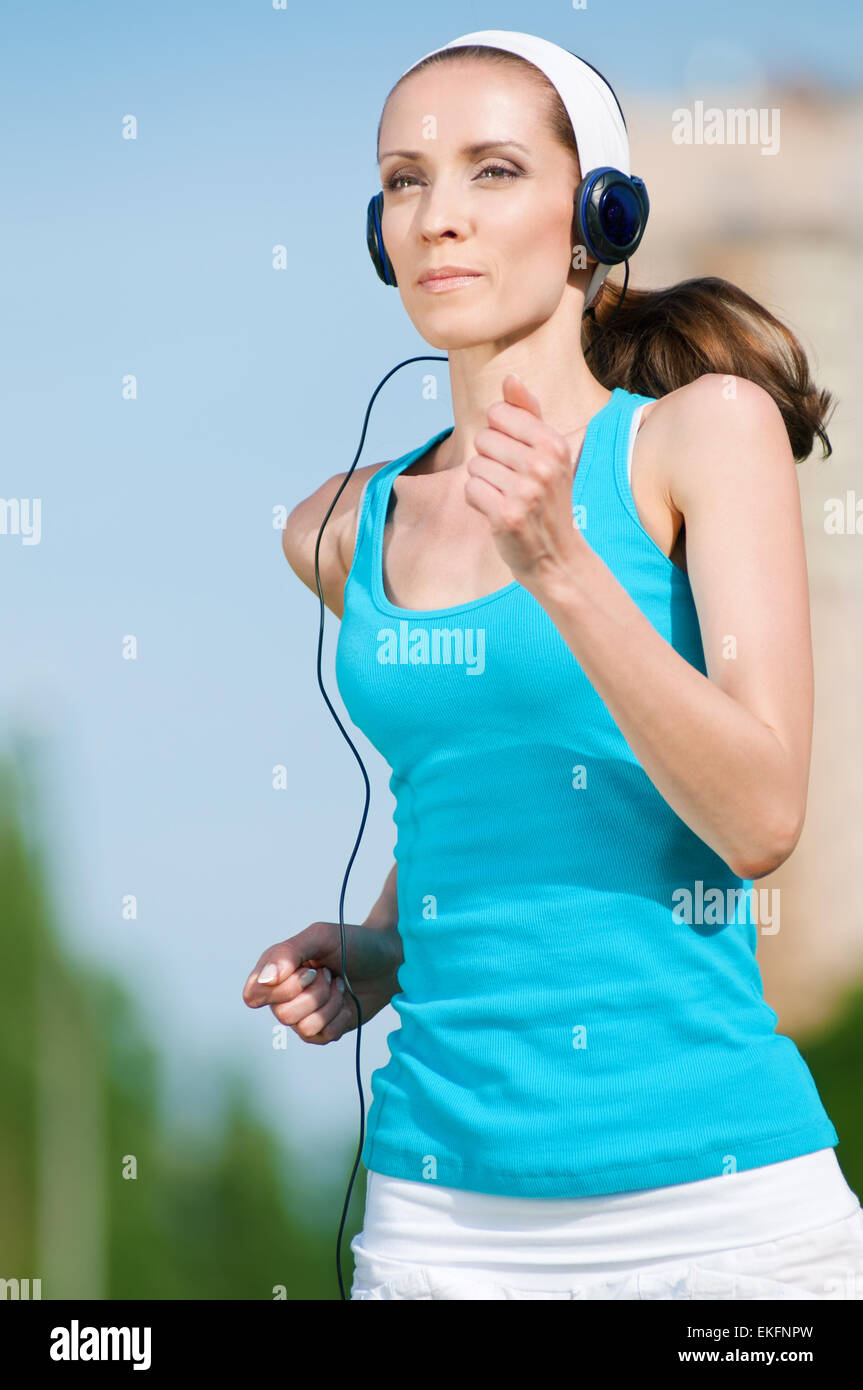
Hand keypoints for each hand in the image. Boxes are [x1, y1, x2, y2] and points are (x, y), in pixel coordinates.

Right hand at [242, 920, 401, 1045]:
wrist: (388, 960)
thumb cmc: (353, 943)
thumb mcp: (320, 937)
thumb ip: (288, 953)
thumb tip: (265, 979)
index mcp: (276, 970)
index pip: (255, 994)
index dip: (282, 988)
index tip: (309, 970)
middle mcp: (284, 996)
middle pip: (283, 1014)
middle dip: (315, 993)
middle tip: (328, 974)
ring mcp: (303, 1015)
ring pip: (304, 1028)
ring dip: (329, 1004)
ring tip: (339, 985)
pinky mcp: (323, 1030)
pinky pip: (323, 1036)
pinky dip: (340, 1017)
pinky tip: (345, 1002)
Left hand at [464, 373, 585, 589]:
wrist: (557, 556)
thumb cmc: (547, 500)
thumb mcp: (548, 454)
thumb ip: (528, 414)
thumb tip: (511, 379)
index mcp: (554, 443)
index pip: (497, 413)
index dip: (498, 433)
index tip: (515, 456)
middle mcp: (542, 465)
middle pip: (483, 438)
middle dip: (489, 460)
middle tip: (512, 482)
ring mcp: (525, 492)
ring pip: (474, 465)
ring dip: (484, 483)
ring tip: (507, 498)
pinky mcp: (506, 516)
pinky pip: (470, 490)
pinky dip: (478, 501)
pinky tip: (498, 512)